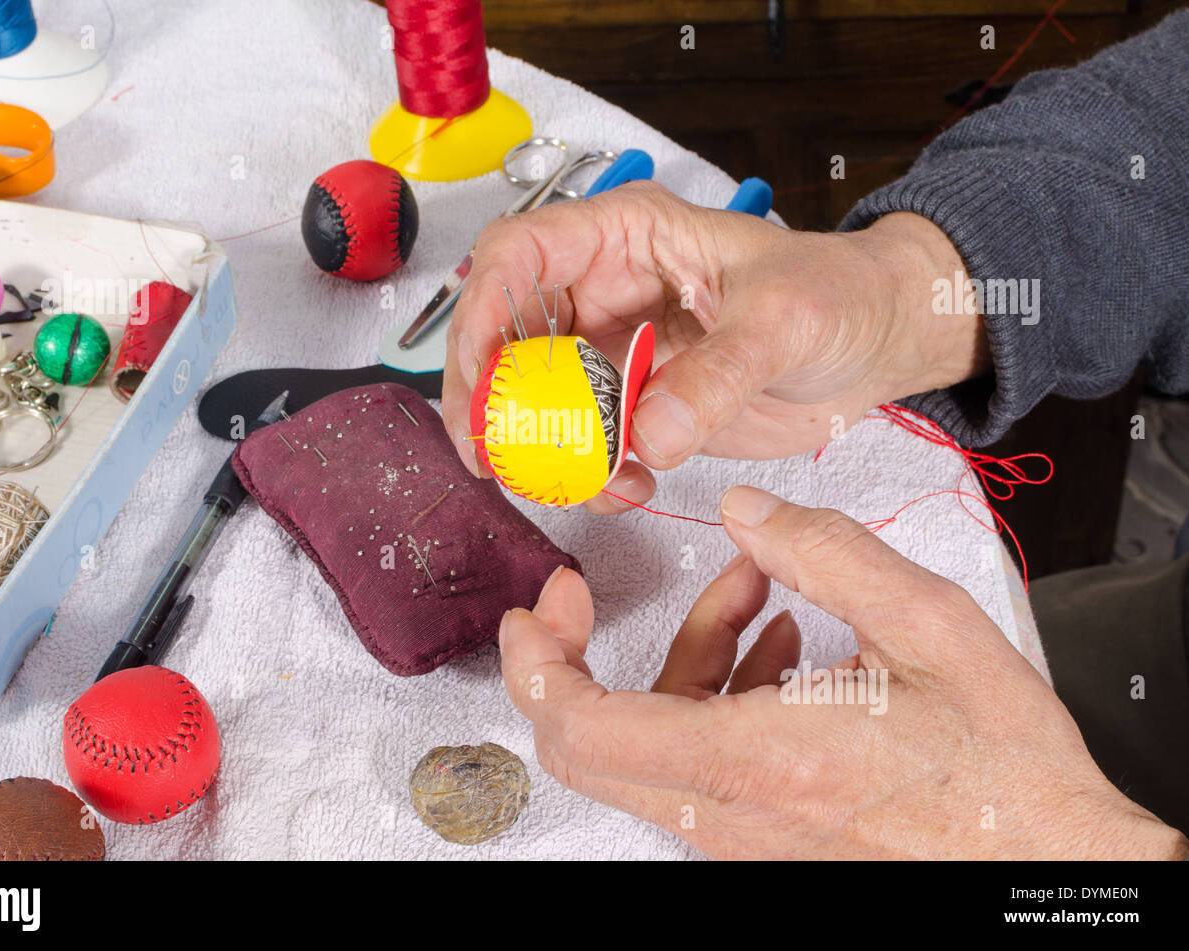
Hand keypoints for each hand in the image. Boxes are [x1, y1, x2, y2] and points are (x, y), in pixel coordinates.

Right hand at [443, 182, 987, 512]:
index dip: (482, 310)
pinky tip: (630, 488)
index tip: (480, 375)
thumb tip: (648, 432)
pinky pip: (585, 443)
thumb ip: (718, 373)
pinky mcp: (636, 404)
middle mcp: (605, 290)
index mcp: (627, 236)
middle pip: (506, 335)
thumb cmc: (838, 291)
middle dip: (490, 400)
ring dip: (541, 449)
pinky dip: (591, 475)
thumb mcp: (785, 319)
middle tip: (495, 456)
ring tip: (582, 483)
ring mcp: (615, 351)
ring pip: (536, 399)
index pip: (519, 254)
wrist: (877, 342)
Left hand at [499, 485, 1187, 858]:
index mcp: (759, 758)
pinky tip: (783, 644)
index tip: (534, 610)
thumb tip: (747, 512)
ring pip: (651, 742)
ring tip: (760, 590)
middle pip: (590, 745)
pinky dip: (716, 691)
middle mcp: (734, 808)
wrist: (1048, 862)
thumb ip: (826, 554)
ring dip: (681, 654)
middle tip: (585, 596)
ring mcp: (743, 830)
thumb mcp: (929, 628)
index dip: (535, 665)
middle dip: (575, 656)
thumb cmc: (1002, 767)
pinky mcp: (763, 831)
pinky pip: (699, 759)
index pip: (586, 728)